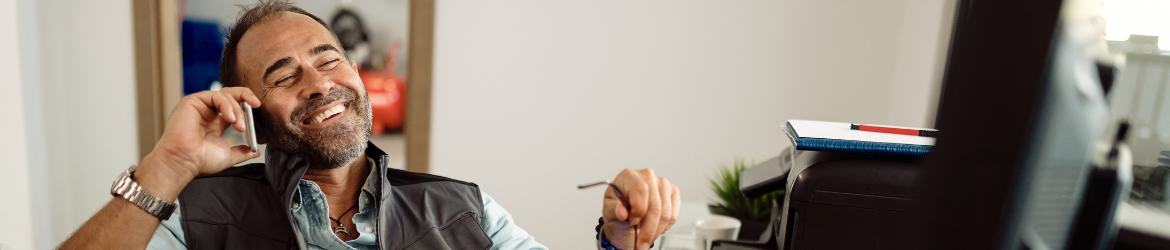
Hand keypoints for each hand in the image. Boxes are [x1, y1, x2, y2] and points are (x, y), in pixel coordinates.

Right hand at [134, 87, 262, 201]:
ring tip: (240, 126)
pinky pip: (215, 96)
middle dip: (245, 96)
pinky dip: (227, 105)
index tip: (258, 110)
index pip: (234, 107)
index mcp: (215, 122)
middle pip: (230, 95)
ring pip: (225, 95)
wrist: (185, 162)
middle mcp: (207, 112)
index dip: (246, 106)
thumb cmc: (200, 160)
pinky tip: (231, 119)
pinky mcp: (192, 101)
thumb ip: (242, 152)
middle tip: (256, 104)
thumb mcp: (228, 155)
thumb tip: (255, 152)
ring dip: (237, 109)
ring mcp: (200, 106)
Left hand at [602, 169, 680, 249]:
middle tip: (641, 244)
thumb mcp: (609, 205)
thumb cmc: (617, 201)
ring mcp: (663, 183)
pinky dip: (665, 227)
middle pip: (655, 206)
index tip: (632, 222)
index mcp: (630, 175)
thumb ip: (613, 209)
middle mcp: (648, 176)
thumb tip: (621, 212)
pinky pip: (674, 214)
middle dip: (648, 230)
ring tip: (647, 239)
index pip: (641, 190)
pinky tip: (655, 230)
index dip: (638, 209)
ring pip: (666, 213)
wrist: (626, 199)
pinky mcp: (673, 192)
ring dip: (656, 231)